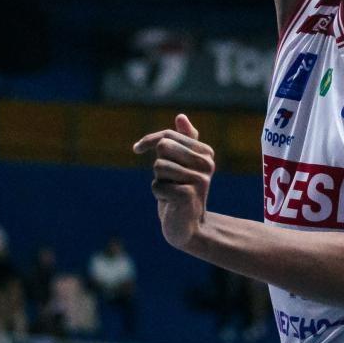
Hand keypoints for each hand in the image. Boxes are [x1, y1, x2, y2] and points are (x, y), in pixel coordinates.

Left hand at [133, 114, 213, 250]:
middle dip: (159, 166)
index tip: (136, 148)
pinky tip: (171, 202)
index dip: (149, 141)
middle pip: (164, 148)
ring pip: (159, 167)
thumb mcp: (181, 164)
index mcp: (206, 152)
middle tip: (169, 181)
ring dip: (159, 181)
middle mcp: (207, 164)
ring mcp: (200, 180)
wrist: (188, 226)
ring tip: (172, 191)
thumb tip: (181, 116)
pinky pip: (157, 185)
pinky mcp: (189, 195)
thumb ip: (183, 140)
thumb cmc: (181, 191)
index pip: (168, 136)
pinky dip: (159, 194)